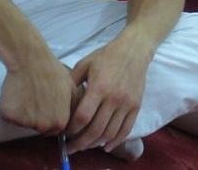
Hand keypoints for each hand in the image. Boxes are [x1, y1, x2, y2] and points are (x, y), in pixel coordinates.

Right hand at [0, 55, 75, 133]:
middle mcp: (42, 126)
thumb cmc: (52, 71)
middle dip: (39, 116)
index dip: (51, 117)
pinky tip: (18, 92)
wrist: (31, 59)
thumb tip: (79, 116)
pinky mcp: (8, 116)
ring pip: (24, 122)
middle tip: (38, 96)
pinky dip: (12, 108)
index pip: (55, 129)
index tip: (49, 105)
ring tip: (29, 92)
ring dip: (25, 112)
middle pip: (39, 128)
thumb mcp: (72, 88)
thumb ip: (75, 106)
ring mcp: (24, 122)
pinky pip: (10, 116)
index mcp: (59, 121)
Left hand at [65, 38, 148, 153]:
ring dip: (96, 144)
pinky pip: (126, 130)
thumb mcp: (85, 63)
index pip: (83, 117)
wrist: (134, 50)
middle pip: (95, 130)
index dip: (72, 129)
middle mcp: (114, 98)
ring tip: (85, 146)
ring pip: (110, 133)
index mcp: (99, 87)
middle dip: (81, 143)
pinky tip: (105, 146)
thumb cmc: (107, 55)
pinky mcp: (136, 106)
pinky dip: (115, 141)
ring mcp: (127, 104)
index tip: (65, 133)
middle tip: (72, 148)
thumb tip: (61, 100)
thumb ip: (72, 81)